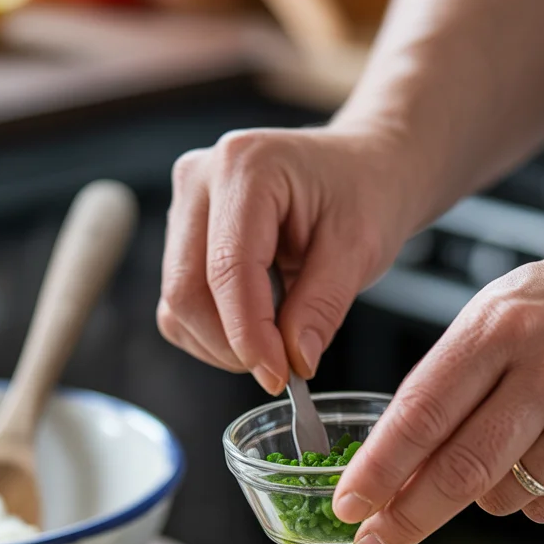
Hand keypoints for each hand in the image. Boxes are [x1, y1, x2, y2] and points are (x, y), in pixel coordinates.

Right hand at [158, 125, 409, 392]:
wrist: (362, 167)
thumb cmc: (366, 192)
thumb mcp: (361, 249)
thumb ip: (322, 306)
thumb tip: (294, 361)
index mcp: (245, 167)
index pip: (227, 269)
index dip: (249, 334)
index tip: (280, 376)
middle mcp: (200, 178)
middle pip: (186, 291)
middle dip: (232, 345)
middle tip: (283, 367)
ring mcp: (185, 206)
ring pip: (177, 304)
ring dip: (224, 342)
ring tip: (279, 331)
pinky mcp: (184, 234)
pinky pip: (181, 304)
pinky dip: (216, 331)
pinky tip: (260, 318)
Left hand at [332, 218, 543, 543]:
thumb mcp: (500, 310)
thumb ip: (447, 379)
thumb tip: (390, 466)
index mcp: (502, 326)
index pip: (422, 413)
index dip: (378, 469)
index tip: (347, 505)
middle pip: (458, 471)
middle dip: (405, 517)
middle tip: (372, 543)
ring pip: (502, 497)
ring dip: (486, 489)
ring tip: (518, 436)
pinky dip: (536, 495)